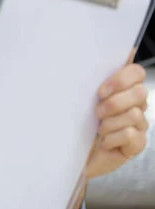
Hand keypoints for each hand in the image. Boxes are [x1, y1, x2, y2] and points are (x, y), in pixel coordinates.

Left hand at [87, 52, 148, 178]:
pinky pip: (131, 135)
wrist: (69, 155)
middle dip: (113, 104)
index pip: (136, 72)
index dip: (121, 79)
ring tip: (98, 130)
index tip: (100, 92)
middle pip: (139, 93)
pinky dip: (112, 139)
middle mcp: (135, 104)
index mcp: (122, 89)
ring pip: (134, 115)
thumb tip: (115, 53)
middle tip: (97, 113)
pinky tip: (105, 143)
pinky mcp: (137, 144)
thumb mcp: (79, 100)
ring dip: (109, 124)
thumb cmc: (75, 125)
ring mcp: (139, 125)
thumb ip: (91, 79)